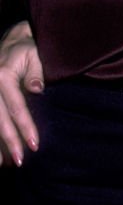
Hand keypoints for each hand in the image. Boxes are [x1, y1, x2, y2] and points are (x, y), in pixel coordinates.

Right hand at [0, 21, 42, 166]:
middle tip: (21, 160)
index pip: (17, 107)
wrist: (11, 40)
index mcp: (3, 76)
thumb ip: (36, 73)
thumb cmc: (27, 49)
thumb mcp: (35, 55)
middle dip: (10, 141)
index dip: (25, 127)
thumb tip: (37, 90)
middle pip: (0, 119)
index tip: (35, 144)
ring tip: (3, 164)